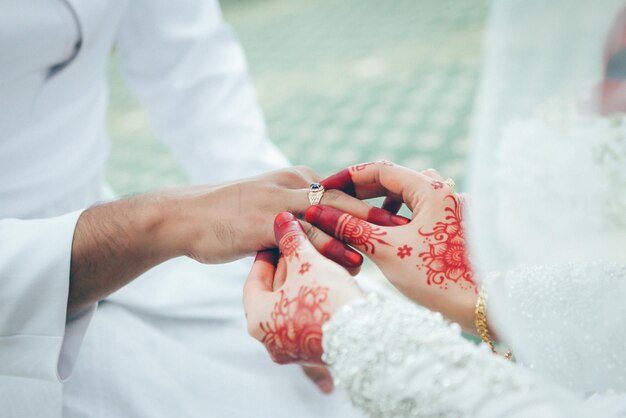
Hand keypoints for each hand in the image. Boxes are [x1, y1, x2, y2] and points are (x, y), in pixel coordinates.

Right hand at [160, 166, 407, 264]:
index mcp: (295, 178)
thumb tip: (318, 236)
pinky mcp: (265, 221)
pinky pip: (305, 234)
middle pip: (345, 197)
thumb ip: (294, 217)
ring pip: (330, 214)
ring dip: (362, 230)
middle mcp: (291, 183)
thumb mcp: (265, 208)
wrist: (183, 217)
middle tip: (410, 224)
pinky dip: (331, 246)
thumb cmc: (225, 216)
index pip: (342, 189)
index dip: (372, 201)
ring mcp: (279, 200)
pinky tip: (351, 259)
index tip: (400, 214)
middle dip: (378, 211)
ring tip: (393, 244)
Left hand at [243, 212, 363, 367]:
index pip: (255, 280)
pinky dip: (315, 299)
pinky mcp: (316, 353)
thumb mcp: (307, 263)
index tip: (277, 239)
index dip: (267, 255)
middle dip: (289, 268)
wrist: (365, 337)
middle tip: (299, 245)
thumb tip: (281, 219)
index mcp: (257, 320)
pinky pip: (309, 319)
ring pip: (294, 307)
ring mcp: (293, 350)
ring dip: (304, 282)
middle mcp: (270, 340)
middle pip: (275, 294)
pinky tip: (330, 281)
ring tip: (318, 260)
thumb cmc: (328, 299)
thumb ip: (292, 240)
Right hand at [305, 161, 477, 331]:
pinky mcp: (455, 229)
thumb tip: (317, 212)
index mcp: (432, 190)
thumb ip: (350, 228)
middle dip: (363, 191)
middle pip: (396, 180)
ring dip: (382, 204)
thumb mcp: (387, 250)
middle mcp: (446, 194)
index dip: (348, 177)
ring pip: (409, 196)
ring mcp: (453, 211)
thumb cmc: (438, 277)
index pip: (381, 169)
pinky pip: (421, 212)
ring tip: (362, 220)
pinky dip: (400, 218)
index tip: (325, 189)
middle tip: (336, 203)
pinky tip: (389, 236)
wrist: (484, 307)